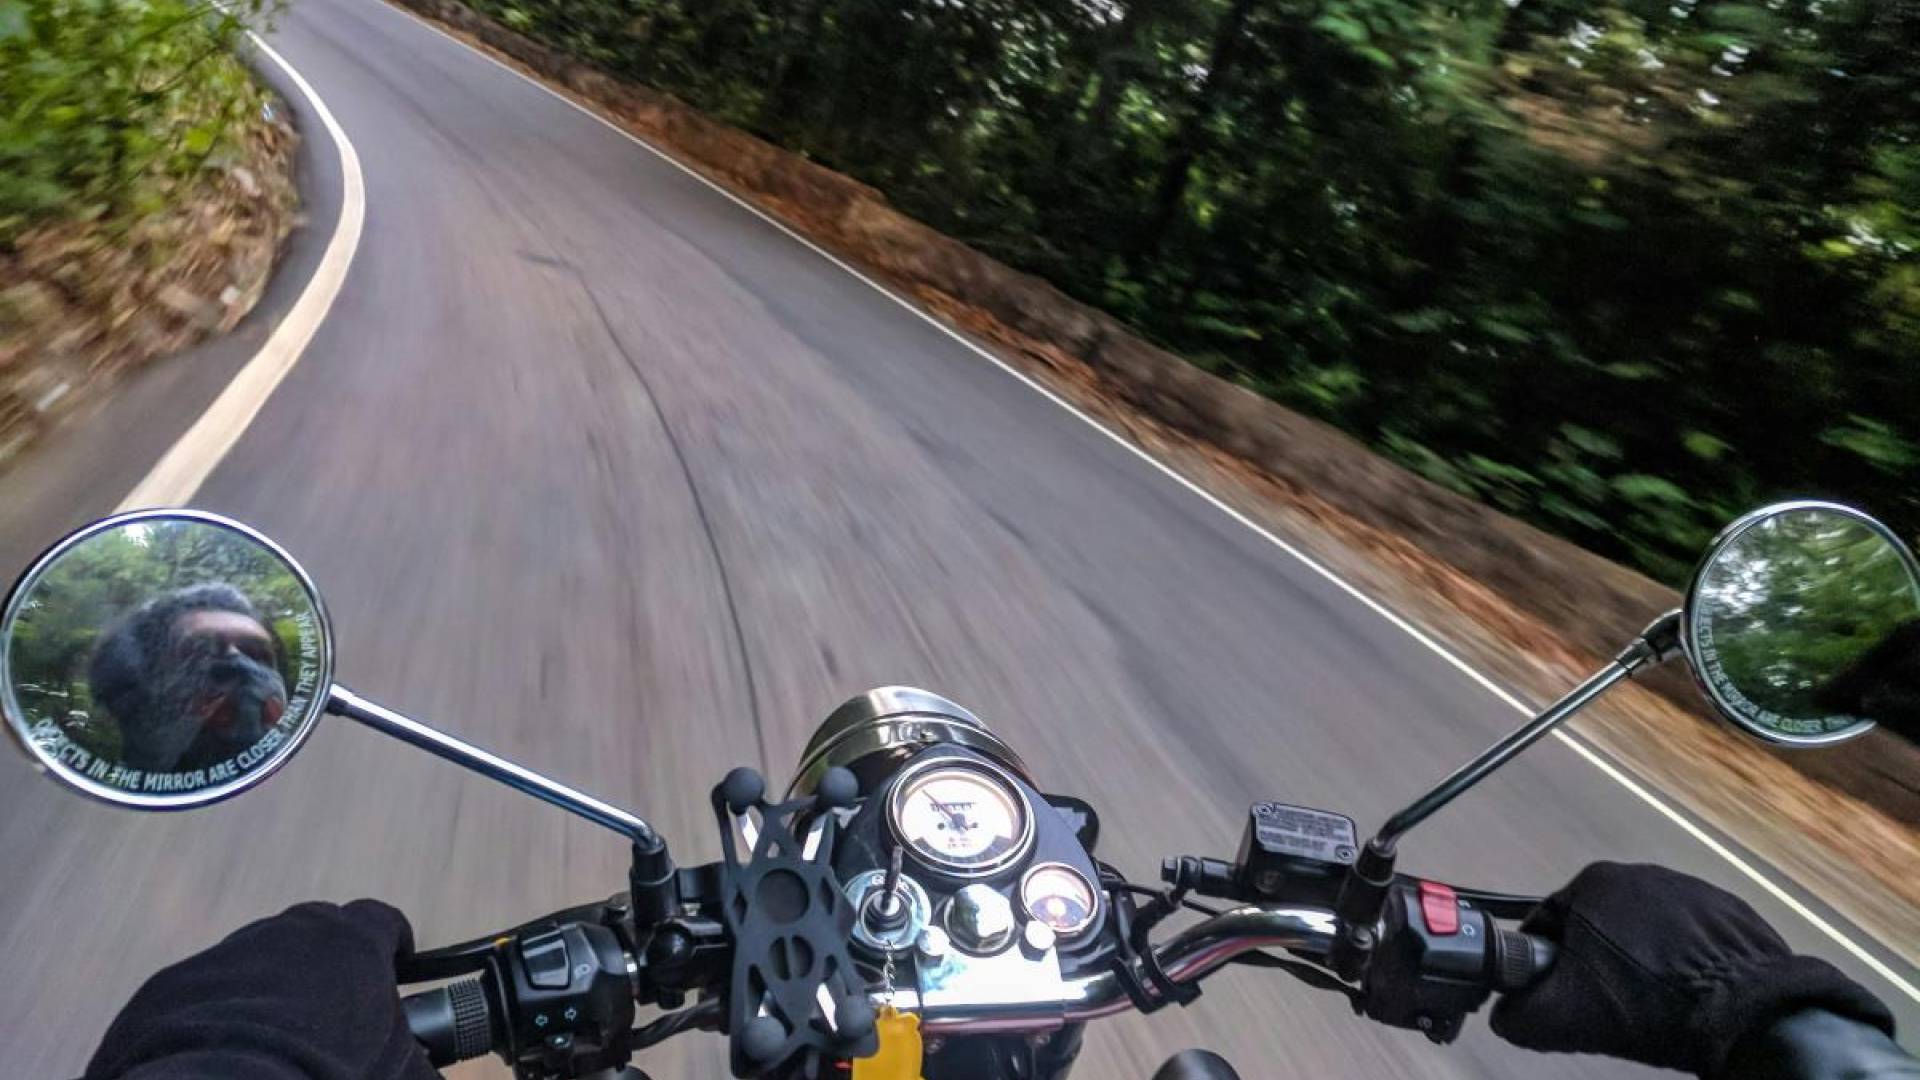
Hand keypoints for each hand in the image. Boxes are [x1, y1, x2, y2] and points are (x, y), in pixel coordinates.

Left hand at [86, 899, 436, 1079]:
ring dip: (272, 987)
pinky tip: (227, 1052)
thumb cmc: (325, 1073)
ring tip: (275, 1039)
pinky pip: (208, 991)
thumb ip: (418, 1060)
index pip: (382, 919)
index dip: (392, 942)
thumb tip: (427, 1072)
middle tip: (335, 1009)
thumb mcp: (398, 1070)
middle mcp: (288, 932)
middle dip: (329, 959)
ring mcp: (226, 953)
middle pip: (317, 930)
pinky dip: (222, 1012)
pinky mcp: (173, 984)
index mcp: (350, 941)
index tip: (395, 964)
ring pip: (259, 958)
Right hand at [1490, 863, 1892, 1076]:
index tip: (1558, 994)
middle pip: (1596, 924)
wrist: (1747, 1015)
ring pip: (1644, 930)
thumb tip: (1506, 1015)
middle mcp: (1641, 873)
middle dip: (1595, 962)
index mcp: (1594, 883)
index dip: (1546, 964)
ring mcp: (1691, 888)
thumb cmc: (1652, 1006)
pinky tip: (1686, 992)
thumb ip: (1516, 1014)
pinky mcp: (1730, 911)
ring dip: (1639, 959)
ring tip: (1650, 1002)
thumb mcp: (1563, 1018)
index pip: (1546, 924)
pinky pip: (1690, 937)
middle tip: (1605, 1004)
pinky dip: (1683, 961)